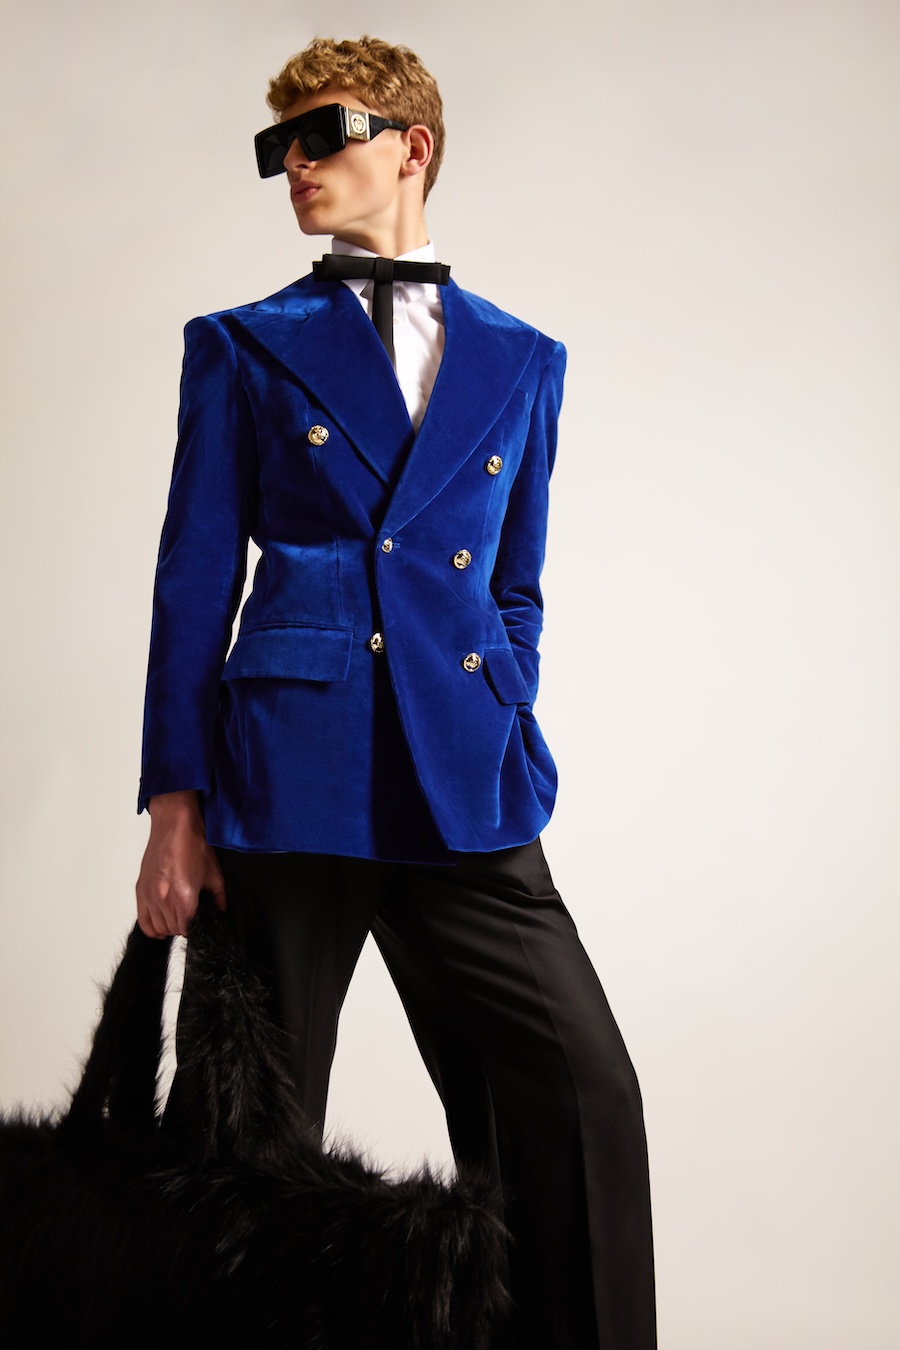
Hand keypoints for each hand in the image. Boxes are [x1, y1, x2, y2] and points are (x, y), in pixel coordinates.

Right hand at [135, 791, 226, 937]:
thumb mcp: (214, 874)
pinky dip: (153, 926)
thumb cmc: (193, 843)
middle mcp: (163, 899)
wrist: (174, 824)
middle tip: (192, 915)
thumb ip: (218, 899)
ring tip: (179, 914)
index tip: (201, 922)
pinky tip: (163, 920)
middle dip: (184, 926)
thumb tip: (220, 913)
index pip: (187, 930)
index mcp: (183, 896)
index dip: (196, 928)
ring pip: (158, 928)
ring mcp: (149, 895)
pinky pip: (143, 921)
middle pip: (173, 930)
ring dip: (169, 926)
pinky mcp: (140, 890)